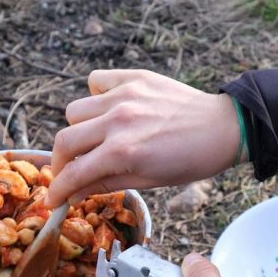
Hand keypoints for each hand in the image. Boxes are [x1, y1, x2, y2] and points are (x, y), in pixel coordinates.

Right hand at [46, 69, 241, 207]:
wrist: (223, 128)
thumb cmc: (191, 160)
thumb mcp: (148, 182)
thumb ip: (105, 183)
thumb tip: (74, 193)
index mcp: (122, 152)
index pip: (73, 172)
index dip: (58, 190)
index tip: (53, 198)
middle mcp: (118, 120)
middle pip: (64, 140)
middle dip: (61, 163)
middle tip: (70, 171)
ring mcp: (125, 95)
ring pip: (75, 110)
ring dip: (79, 129)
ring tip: (96, 138)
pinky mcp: (134, 77)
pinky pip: (96, 81)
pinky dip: (96, 95)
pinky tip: (110, 109)